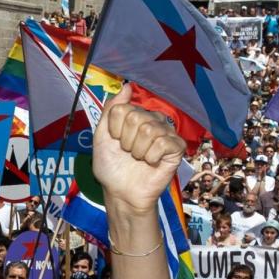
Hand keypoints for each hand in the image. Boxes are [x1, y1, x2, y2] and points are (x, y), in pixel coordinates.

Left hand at [92, 83, 185, 215]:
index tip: (115, 142)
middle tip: (128, 153)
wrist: (120, 192)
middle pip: (136, 117)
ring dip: (137, 151)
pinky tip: (151, 163)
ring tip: (139, 159)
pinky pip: (163, 143)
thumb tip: (127, 86)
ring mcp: (166, 133)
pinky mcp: (177, 148)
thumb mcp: (102, 136)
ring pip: (149, 130)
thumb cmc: (111, 166)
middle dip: (126, 141)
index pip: (122, 108)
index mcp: (135, 115)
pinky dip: (151, 157)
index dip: (114, 129)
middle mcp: (152, 120)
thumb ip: (111, 110)